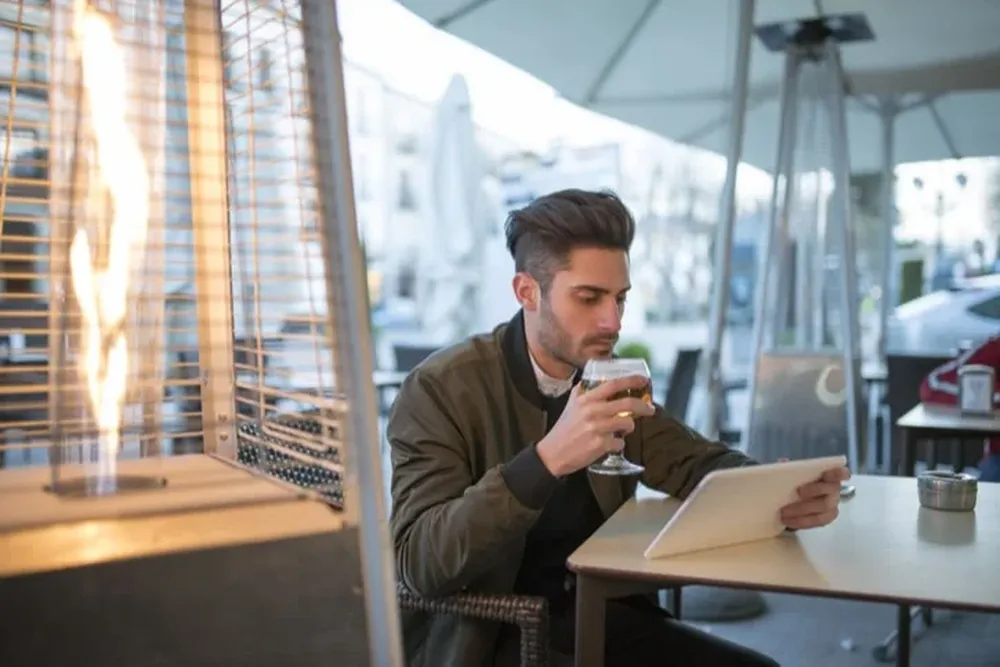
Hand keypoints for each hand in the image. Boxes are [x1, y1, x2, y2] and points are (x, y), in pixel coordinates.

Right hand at [536, 374, 654, 476]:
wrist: (553, 453)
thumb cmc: (564, 429)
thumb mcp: (571, 405)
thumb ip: (584, 393)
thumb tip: (596, 381)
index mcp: (586, 399)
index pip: (613, 384)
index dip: (631, 381)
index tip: (644, 380)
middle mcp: (592, 411)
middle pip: (627, 403)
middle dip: (643, 406)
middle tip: (650, 409)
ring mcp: (596, 428)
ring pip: (628, 423)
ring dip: (629, 427)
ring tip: (622, 430)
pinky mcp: (599, 445)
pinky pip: (620, 442)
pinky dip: (618, 444)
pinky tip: (609, 444)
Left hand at [779, 465, 850, 529]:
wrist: (793, 499)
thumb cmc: (797, 481)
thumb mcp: (792, 472)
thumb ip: (790, 467)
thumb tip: (783, 462)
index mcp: (830, 475)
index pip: (841, 473)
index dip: (837, 473)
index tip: (825, 474)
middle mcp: (835, 490)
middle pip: (831, 490)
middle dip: (815, 490)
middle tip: (797, 492)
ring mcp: (832, 505)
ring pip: (824, 509)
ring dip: (804, 510)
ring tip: (785, 512)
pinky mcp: (826, 518)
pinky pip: (818, 522)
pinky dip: (802, 522)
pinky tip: (788, 521)